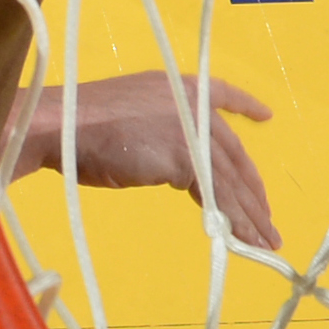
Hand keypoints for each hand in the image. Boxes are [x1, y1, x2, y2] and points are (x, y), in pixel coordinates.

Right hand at [15, 70, 277, 247]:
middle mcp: (193, 106)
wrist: (62, 125)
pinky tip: (240, 240)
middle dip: (253, 191)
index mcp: (178, 87)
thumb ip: (161, 131)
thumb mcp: (131, 116)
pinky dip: (231, 223)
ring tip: (265, 241)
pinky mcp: (184, 160)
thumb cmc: (81, 123)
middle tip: (267, 219)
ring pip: (231, 181)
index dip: (245, 105)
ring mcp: (192, 133)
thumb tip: (176, 165)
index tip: (265, 116)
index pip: (221, 92)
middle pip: (234, 154)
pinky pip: (217, 198)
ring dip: (250, 216)